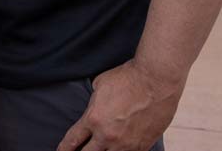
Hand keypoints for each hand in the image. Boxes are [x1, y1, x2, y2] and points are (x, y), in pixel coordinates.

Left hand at [56, 59, 183, 150]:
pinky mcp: (143, 146)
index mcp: (93, 119)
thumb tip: (94, 108)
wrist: (156, 80)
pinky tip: (119, 150)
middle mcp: (108, 136)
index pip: (73, 139)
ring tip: (100, 149)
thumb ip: (94, 102)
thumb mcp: (100, 85)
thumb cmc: (128, 78)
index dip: (65, 148)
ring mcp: (126, 144)